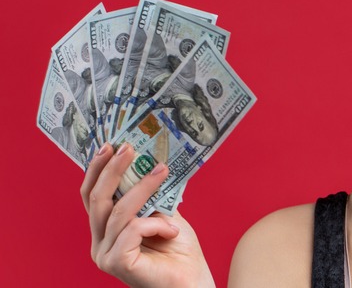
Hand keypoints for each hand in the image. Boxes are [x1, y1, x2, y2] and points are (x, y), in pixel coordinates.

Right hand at [81, 143, 214, 286]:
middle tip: (129, 148)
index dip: (98, 169)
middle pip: (97, 200)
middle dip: (113, 170)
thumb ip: (147, 194)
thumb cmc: (178, 248)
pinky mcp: (117, 264)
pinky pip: (132, 229)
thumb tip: (144, 160)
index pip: (91, 196)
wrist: (192, 280)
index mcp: (105, 230)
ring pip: (118, 212)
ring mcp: (105, 255)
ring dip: (144, 187)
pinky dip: (155, 223)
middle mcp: (99, 243)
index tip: (111, 145)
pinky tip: (172, 230)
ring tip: (163, 171)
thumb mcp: (161, 211)